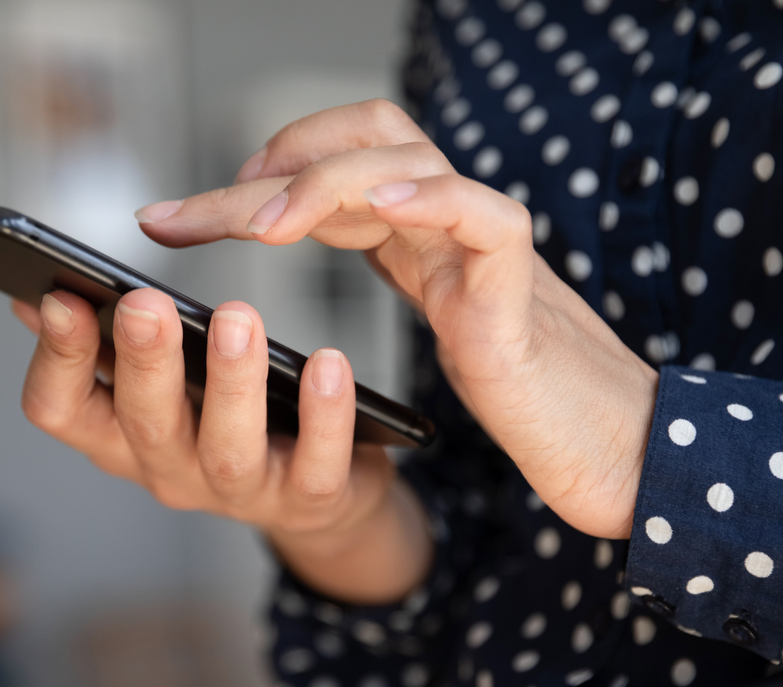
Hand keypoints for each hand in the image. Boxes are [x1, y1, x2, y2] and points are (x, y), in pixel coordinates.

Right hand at [12, 288, 430, 602]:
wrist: (318, 494)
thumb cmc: (230, 422)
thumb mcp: (163, 388)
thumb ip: (109, 347)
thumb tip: (42, 298)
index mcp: (121, 436)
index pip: (61, 411)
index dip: (56, 359)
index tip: (63, 298)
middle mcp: (170, 469)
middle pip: (142, 423)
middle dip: (144, 361)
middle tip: (146, 303)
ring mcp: (239, 493)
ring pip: (227, 448)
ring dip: (230, 382)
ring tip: (237, 320)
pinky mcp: (308, 500)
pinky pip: (315, 467)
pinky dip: (323, 416)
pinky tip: (327, 363)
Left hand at [136, 99, 658, 538]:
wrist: (606, 442)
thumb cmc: (519, 394)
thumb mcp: (432, 325)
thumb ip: (389, 273)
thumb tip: (298, 276)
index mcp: (419, 231)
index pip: (327, 170)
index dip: (252, 179)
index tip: (176, 218)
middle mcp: (447, 221)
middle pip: (353, 149)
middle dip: (258, 172)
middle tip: (177, 218)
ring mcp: (483, 245)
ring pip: (407, 161)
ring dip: (322, 181)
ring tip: (259, 223)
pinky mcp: (519, 290)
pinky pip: (484, 217)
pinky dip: (436, 200)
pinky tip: (384, 205)